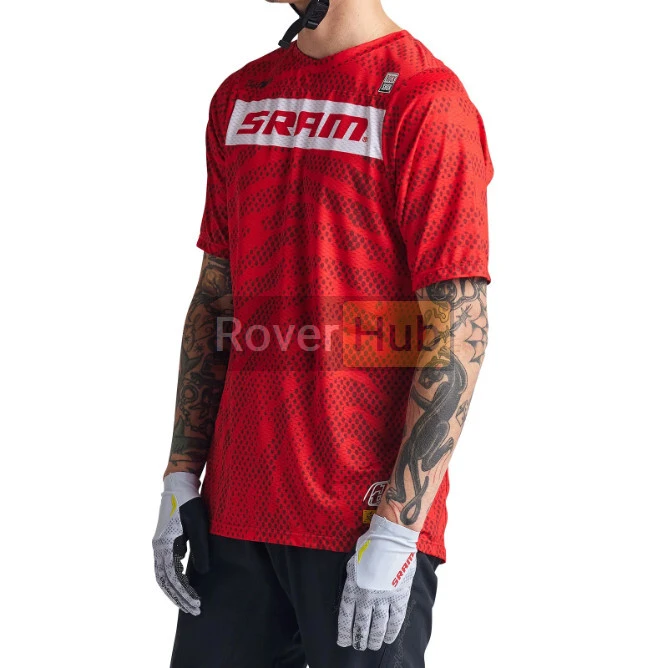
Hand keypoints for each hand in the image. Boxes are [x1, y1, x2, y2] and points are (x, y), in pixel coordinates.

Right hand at [152, 472, 209, 614]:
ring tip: (187, 602)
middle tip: (194, 610)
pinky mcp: (162, 542)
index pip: (174, 579)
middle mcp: (158, 548)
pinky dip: (171, 580)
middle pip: (165, 582)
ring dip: (174, 591)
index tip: (197, 604)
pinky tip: (183, 584)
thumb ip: (200, 549)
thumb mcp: (199, 525)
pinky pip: (164, 567)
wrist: (177, 486)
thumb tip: (204, 572)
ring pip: (162, 576)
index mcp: (165, 546)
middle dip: (179, 598)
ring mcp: (158, 545)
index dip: (185, 593)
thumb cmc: (189, 504)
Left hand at [337, 514, 418, 650]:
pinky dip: (392, 631)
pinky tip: (388, 638)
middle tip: (359, 646)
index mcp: (352, 587)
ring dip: (374, 639)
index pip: (346, 617)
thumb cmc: (370, 545)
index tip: (344, 642)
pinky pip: (396, 619)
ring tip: (372, 645)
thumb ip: (352, 580)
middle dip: (359, 639)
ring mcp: (384, 597)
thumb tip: (353, 594)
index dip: (345, 632)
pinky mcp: (399, 596)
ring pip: (378, 626)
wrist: (391, 538)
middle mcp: (366, 596)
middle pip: (361, 625)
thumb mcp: (353, 562)